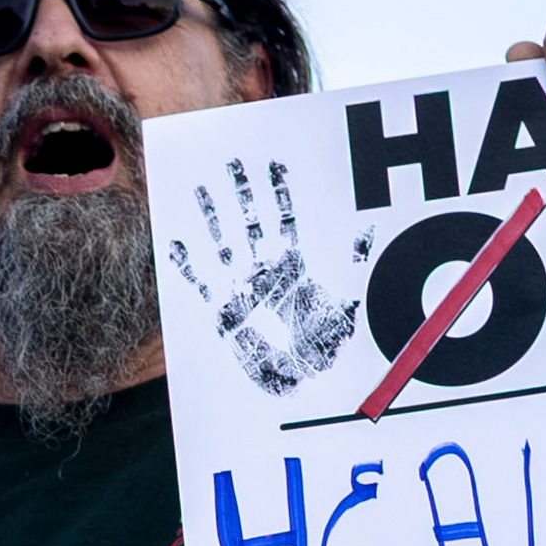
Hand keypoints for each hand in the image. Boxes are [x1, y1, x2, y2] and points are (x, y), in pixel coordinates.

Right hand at [165, 158, 369, 396]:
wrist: (302, 383)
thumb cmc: (326, 345)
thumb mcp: (349, 300)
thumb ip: (355, 263)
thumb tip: (370, 228)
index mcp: (294, 265)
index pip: (284, 218)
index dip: (278, 192)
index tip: (273, 163)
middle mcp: (266, 271)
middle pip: (250, 222)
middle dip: (242, 193)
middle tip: (232, 161)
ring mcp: (243, 287)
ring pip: (223, 242)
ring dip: (212, 217)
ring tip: (199, 188)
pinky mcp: (223, 310)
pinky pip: (200, 281)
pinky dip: (187, 263)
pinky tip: (175, 241)